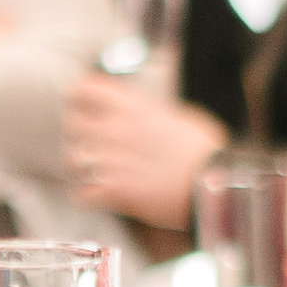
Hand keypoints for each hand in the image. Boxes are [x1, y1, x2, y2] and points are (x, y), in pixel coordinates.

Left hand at [63, 74, 227, 229]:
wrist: (214, 184)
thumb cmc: (204, 151)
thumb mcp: (181, 117)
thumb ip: (153, 113)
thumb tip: (147, 115)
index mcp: (133, 108)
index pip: (86, 89)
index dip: (79, 97)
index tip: (81, 105)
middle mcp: (117, 130)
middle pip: (72, 124)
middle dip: (78, 136)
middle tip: (88, 144)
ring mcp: (112, 160)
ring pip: (71, 160)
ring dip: (80, 168)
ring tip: (93, 174)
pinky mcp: (114, 190)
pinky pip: (81, 194)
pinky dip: (87, 197)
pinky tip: (98, 196)